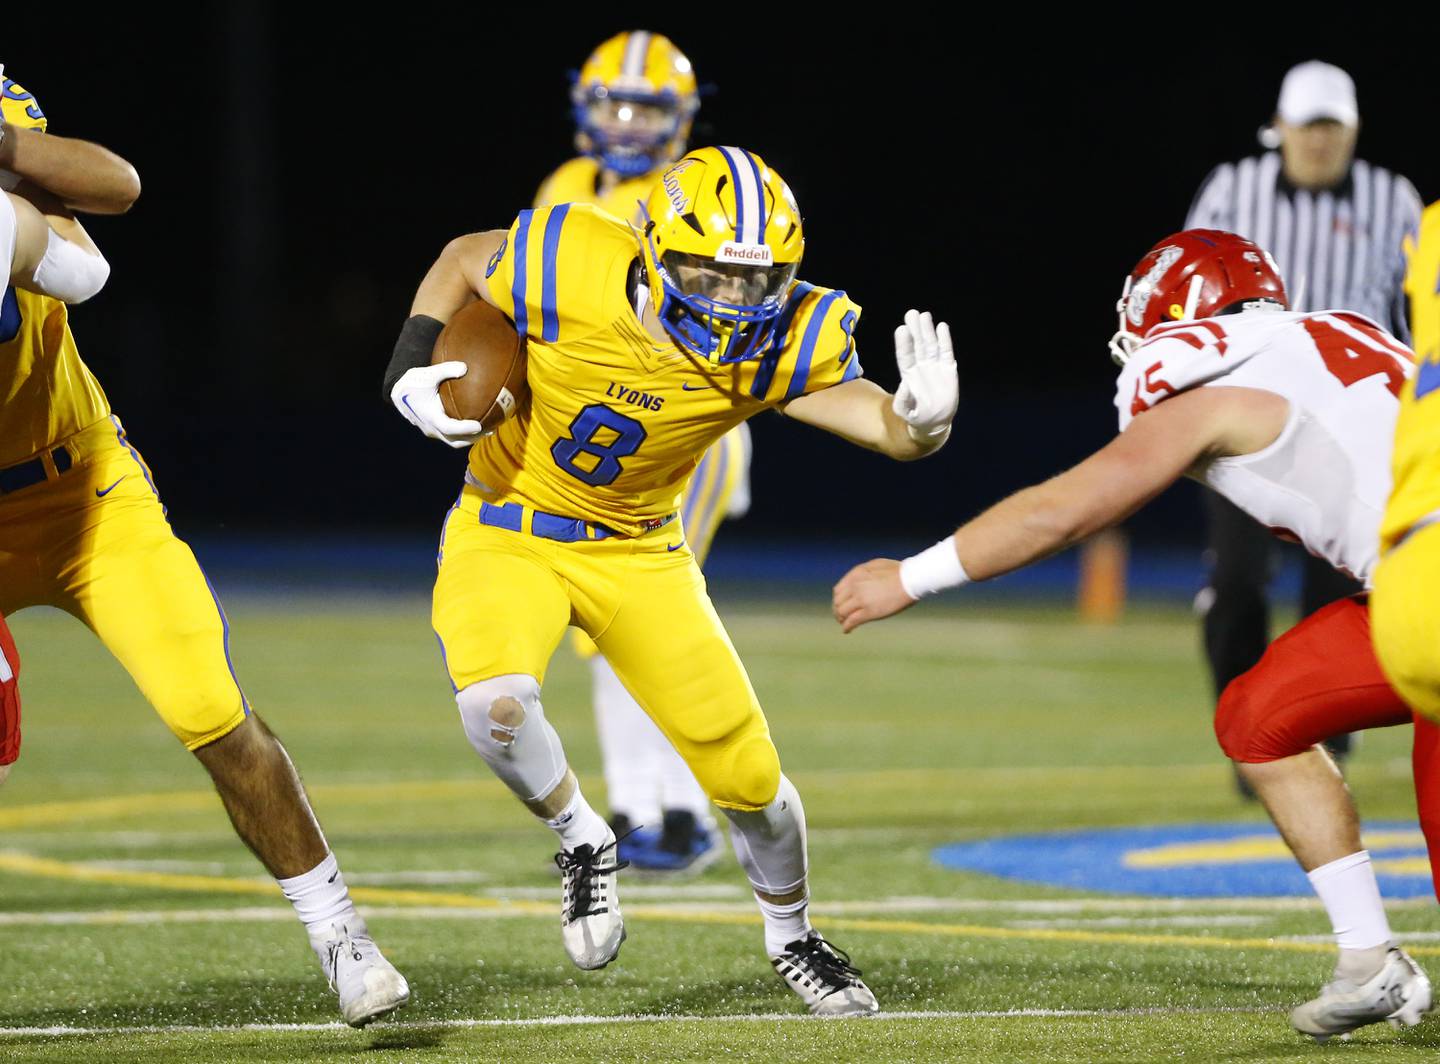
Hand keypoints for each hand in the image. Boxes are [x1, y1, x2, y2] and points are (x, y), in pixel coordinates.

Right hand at [389, 361, 484, 448]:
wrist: (398, 392)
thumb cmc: (413, 382)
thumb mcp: (427, 374)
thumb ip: (445, 370)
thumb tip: (465, 367)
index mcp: (430, 417)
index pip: (449, 428)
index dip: (464, 429)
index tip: (479, 425)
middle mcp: (431, 428)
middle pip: (455, 441)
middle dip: (473, 438)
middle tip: (490, 430)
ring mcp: (433, 431)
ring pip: (454, 441)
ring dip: (470, 438)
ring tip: (488, 430)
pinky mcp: (435, 429)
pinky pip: (452, 436)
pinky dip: (464, 433)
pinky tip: (478, 423)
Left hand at [832, 558, 915, 632]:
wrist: (910, 579)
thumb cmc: (899, 572)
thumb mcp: (876, 565)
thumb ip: (863, 573)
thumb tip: (859, 580)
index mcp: (855, 575)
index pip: (838, 590)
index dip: (838, 599)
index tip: (841, 604)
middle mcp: (854, 586)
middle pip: (837, 602)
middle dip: (838, 610)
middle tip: (841, 616)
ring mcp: (860, 600)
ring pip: (842, 612)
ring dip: (841, 619)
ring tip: (844, 623)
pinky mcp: (868, 612)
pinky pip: (851, 621)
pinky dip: (847, 627)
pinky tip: (847, 630)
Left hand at [892, 309, 956, 441]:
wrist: (934, 422)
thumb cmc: (915, 416)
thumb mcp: (905, 412)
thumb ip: (903, 401)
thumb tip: (904, 386)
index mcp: (908, 374)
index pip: (905, 355)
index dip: (903, 343)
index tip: (902, 329)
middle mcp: (920, 366)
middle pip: (917, 345)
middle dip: (915, 330)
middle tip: (911, 313)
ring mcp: (935, 366)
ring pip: (931, 345)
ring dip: (928, 330)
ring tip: (924, 315)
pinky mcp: (948, 369)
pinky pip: (946, 352)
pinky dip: (945, 340)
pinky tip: (942, 327)